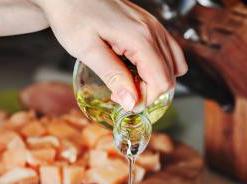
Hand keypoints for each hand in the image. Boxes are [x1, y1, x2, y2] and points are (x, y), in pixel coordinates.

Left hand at [34, 0, 186, 108]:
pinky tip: (135, 69)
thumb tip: (131, 102)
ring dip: (153, 82)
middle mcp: (153, 30)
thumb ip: (112, 76)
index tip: (122, 102)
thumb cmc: (73, 17)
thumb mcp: (87, 51)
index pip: (161, 82)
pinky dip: (157, 67)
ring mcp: (154, 26)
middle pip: (169, 76)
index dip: (145, 99)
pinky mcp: (149, 25)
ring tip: (127, 82)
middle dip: (148, 93)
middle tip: (120, 94)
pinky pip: (167, 52)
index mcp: (140, 38)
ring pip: (173, 65)